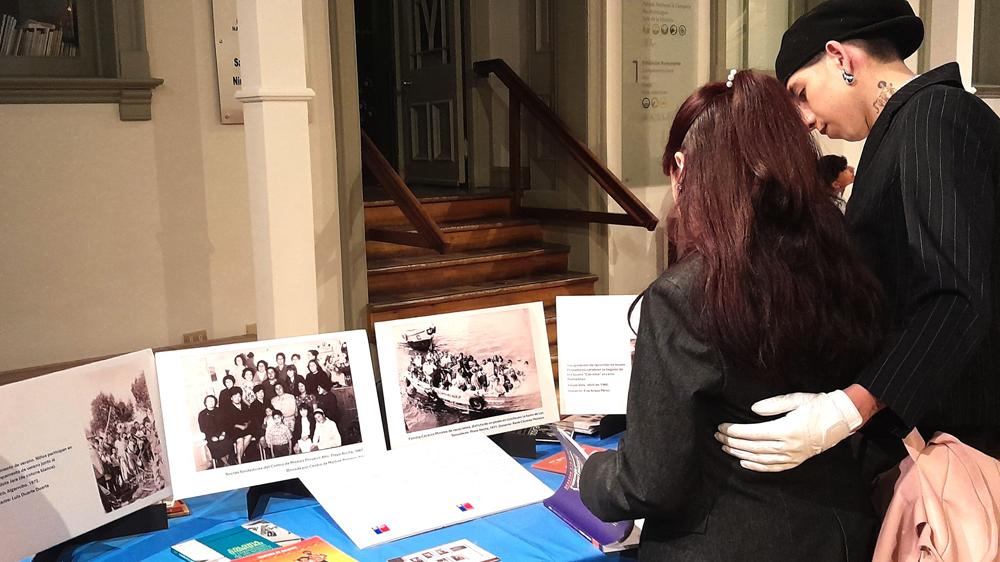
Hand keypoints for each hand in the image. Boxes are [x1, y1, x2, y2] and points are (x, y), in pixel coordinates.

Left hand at [714, 390, 862, 471]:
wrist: (842, 419)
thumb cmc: (819, 406)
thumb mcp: (796, 399)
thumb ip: (773, 404)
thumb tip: (753, 410)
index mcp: (787, 429)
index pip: (753, 433)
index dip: (735, 431)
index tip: (722, 427)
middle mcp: (788, 446)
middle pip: (753, 447)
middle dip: (733, 442)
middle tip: (718, 436)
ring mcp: (793, 456)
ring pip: (760, 459)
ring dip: (740, 454)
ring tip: (726, 447)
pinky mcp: (797, 460)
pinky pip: (773, 467)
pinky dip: (756, 467)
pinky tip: (744, 462)